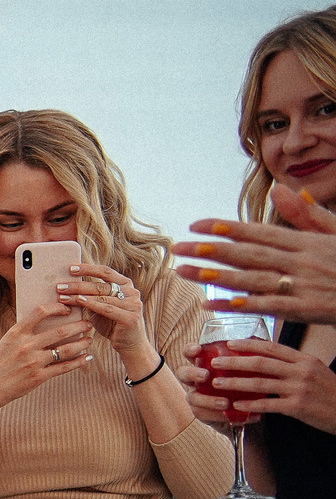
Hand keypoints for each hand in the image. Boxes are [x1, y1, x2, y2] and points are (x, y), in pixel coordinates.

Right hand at [0, 299, 94, 413]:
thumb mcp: (7, 342)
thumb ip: (25, 332)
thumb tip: (47, 321)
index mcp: (16, 333)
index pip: (40, 312)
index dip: (58, 308)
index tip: (68, 309)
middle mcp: (26, 345)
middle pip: (60, 331)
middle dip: (79, 326)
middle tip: (88, 324)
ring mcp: (33, 362)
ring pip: (66, 349)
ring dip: (82, 343)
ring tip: (89, 340)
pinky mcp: (38, 377)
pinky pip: (64, 367)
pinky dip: (79, 362)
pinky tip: (87, 358)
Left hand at [55, 262, 152, 367]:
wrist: (129, 345)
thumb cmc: (111, 324)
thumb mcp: (100, 306)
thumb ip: (90, 295)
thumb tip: (67, 284)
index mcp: (125, 284)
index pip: (106, 272)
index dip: (88, 268)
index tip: (70, 268)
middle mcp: (132, 292)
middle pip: (101, 284)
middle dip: (78, 284)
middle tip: (59, 285)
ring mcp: (133, 304)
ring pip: (101, 296)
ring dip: (79, 295)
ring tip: (62, 295)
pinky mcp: (130, 317)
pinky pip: (107, 308)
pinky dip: (91, 304)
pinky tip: (78, 301)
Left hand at [177, 184, 335, 323]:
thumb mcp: (335, 233)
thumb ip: (307, 214)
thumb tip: (284, 189)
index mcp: (306, 241)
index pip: (259, 232)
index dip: (227, 228)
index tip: (198, 225)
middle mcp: (300, 261)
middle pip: (247, 254)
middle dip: (210, 250)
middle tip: (179, 248)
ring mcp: (301, 286)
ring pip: (250, 279)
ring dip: (214, 276)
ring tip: (184, 272)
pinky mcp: (304, 309)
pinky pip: (265, 307)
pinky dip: (237, 305)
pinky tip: (211, 304)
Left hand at [192, 338, 335, 435]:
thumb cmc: (330, 392)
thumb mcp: (316, 371)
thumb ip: (294, 365)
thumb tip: (268, 359)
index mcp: (305, 359)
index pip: (272, 347)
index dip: (249, 344)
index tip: (229, 343)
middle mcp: (301, 370)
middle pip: (261, 362)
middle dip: (234, 361)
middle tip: (214, 362)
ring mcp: (299, 388)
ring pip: (260, 382)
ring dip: (235, 382)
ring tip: (217, 383)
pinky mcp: (298, 407)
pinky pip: (268, 404)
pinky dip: (250, 404)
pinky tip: (235, 405)